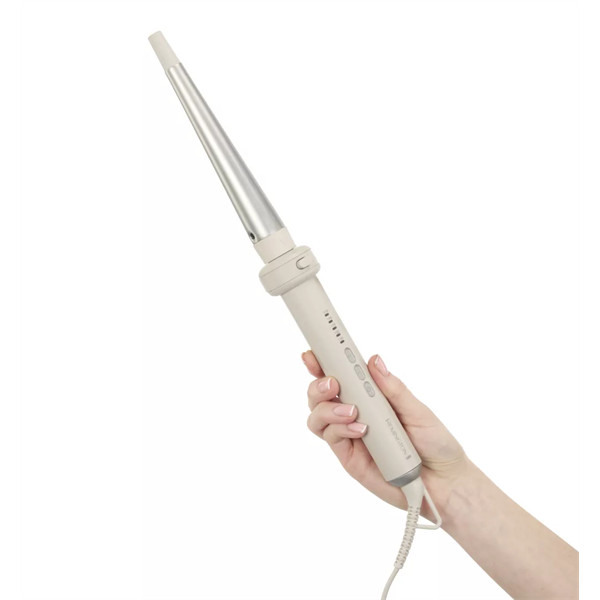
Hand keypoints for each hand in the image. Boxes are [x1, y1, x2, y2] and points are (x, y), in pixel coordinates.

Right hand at [303, 350, 468, 520]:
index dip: (321, 363)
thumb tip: (375, 361)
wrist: (444, 481)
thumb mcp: (417, 410)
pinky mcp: (349, 458)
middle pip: (319, 396)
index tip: (313, 355)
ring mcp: (349, 436)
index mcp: (369, 396)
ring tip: (351, 411)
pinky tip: (360, 429)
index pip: (339, 376)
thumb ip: (393, 388)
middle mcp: (353, 414)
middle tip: (332, 383)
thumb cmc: (434, 442)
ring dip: (326, 409)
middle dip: (318, 385)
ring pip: (317, 418)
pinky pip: (332, 439)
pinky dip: (340, 429)